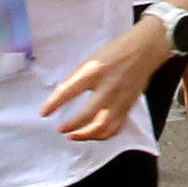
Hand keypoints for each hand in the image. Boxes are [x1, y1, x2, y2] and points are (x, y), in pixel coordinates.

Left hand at [39, 21, 168, 140]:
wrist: (144, 51)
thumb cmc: (115, 52)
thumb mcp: (91, 60)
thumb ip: (77, 78)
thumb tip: (60, 95)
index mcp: (94, 72)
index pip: (69, 91)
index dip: (54, 103)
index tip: (44, 112)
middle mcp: (107, 89)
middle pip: (87, 115)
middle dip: (72, 126)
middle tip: (61, 129)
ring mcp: (120, 100)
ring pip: (103, 127)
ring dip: (87, 135)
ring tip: (75, 135)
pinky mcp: (128, 107)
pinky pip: (116, 127)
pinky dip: (103, 135)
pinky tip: (94, 134)